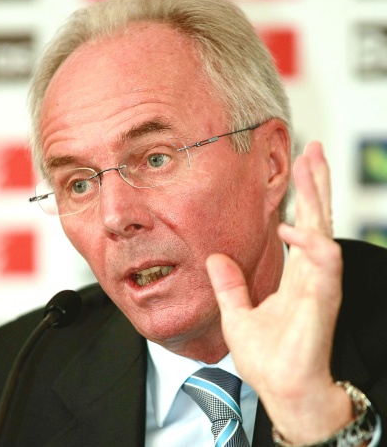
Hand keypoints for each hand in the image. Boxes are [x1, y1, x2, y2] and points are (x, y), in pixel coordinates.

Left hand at [206, 142, 352, 443]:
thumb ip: (229, 285)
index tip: (298, 168)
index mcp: (296, 274)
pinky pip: (322, 259)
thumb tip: (215, 259)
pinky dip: (306, 240)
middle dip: (317, 182)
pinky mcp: (323, 297)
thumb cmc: (268, 357)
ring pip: (323, 227)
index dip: (303, 197)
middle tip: (315, 148)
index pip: (302, 225)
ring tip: (311, 162)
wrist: (281, 388)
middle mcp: (311, 272)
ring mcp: (320, 282)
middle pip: (317, 217)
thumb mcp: (238, 313)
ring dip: (317, 194)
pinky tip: (289, 225)